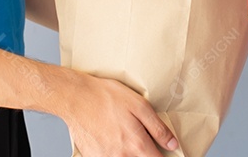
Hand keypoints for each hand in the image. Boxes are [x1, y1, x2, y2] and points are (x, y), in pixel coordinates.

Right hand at [59, 71, 178, 156]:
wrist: (74, 97)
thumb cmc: (105, 97)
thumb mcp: (139, 105)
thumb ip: (157, 128)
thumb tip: (172, 144)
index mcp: (137, 145)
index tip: (164, 152)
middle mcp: (122, 156)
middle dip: (146, 154)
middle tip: (141, 141)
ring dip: (130, 154)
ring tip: (125, 138)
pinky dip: (114, 153)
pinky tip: (112, 141)